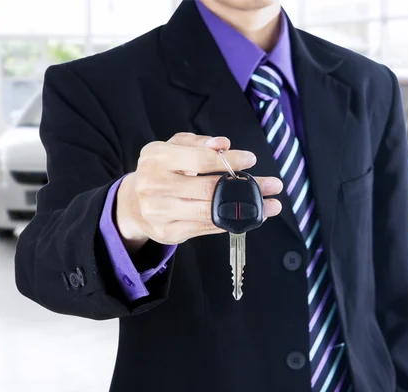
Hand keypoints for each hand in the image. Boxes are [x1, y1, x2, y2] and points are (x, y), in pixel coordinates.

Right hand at [116, 133, 282, 251]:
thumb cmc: (161, 170)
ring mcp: (161, 213)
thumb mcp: (173, 148)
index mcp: (156, 158)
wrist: (133, 204)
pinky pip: (207, 227)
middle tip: (273, 185)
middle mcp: (156, 186)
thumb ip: (198, 143)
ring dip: (247, 209)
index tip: (252, 159)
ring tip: (271, 205)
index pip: (200, 159)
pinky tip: (249, 216)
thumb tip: (223, 143)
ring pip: (212, 212)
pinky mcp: (169, 233)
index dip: (229, 159)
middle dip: (248, 187)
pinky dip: (231, 221)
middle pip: (210, 189)